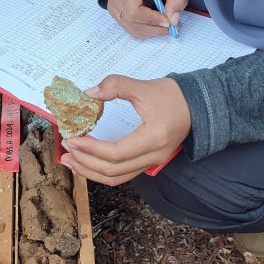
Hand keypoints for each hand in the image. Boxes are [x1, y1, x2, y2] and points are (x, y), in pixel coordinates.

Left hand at [60, 75, 189, 185]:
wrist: (198, 106)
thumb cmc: (174, 96)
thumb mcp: (144, 87)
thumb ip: (116, 85)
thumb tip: (89, 93)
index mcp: (153, 138)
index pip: (115, 153)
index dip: (90, 149)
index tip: (72, 139)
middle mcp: (153, 156)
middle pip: (113, 171)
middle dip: (85, 162)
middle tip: (65, 149)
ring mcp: (151, 162)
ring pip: (117, 178)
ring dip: (91, 171)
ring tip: (70, 160)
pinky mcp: (147, 162)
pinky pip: (122, 174)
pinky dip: (101, 171)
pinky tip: (87, 163)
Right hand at [107, 0, 187, 39]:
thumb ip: (177, 0)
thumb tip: (173, 21)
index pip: (134, 10)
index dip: (151, 19)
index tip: (167, 21)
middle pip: (131, 21)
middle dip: (153, 28)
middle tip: (169, 27)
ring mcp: (112, 5)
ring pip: (131, 28)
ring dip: (150, 31)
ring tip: (163, 26)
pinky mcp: (115, 13)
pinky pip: (129, 28)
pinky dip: (144, 31)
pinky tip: (154, 24)